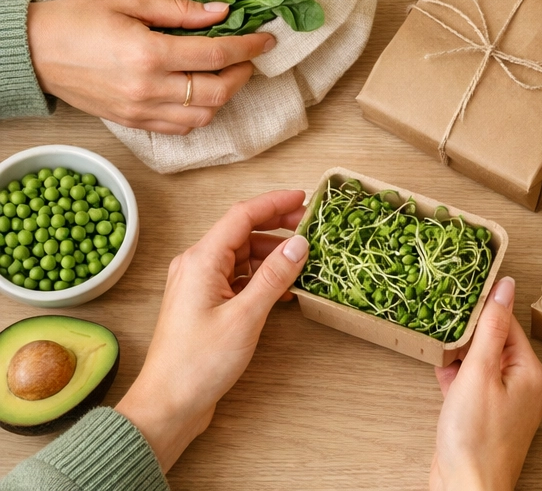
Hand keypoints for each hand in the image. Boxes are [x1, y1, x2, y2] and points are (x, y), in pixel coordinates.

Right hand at [26, 0, 273, 132]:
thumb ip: (180, 10)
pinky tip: (199, 94)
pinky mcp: (131, 123)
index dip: (248, 48)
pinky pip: (179, 128)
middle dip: (242, 74)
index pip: (215, 56)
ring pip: (202, 117)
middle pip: (216, 93)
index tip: (267, 39)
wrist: (33, 53)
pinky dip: (199, 114)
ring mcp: (139, 111)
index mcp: (148, 54)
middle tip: (248, 58)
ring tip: (226, 75)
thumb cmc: (78, 20)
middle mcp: (147, 88)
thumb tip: (222, 12)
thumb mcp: (130, 2)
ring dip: (223, 98)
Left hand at [115, 190, 308, 471]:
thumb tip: (299, 243)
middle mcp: (197, 264)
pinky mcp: (204, 303)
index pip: (242, 215)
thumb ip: (274, 276)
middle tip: (310, 226)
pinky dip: (261, 276)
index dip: (274, 202)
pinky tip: (284, 288)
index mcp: (201, 260)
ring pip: (242, 254)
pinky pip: (237, 276)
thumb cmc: (199, 363)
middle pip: (242, 231)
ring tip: (303, 259)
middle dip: (277, 225)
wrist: (167, 407)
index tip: (304, 198)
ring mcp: (199, 284)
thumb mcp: (245, 317)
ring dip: (271, 253)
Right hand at [431, 277, 541, 490]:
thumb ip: (491, 327)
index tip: (461, 294)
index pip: (507, 325)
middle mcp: (524, 386)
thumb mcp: (479, 372)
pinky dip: (457, 376)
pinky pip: (474, 385)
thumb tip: (505, 287)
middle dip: (470, 332)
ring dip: (461, 353)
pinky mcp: (487, 417)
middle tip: (446, 315)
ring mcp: (506, 404)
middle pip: (496, 343)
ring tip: (439, 338)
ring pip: (483, 364)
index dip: (483, 309)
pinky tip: (439, 367)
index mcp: (530, 372)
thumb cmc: (475, 438)